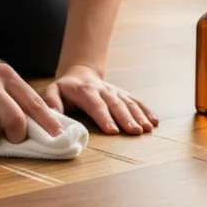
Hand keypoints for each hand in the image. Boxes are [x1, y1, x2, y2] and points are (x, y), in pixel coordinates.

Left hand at [43, 65, 157, 134]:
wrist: (80, 74)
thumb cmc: (65, 89)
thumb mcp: (52, 91)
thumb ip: (52, 102)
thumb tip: (55, 117)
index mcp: (86, 91)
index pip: (96, 105)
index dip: (105, 117)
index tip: (113, 130)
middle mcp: (103, 90)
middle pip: (116, 105)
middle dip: (127, 118)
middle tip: (135, 132)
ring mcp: (115, 91)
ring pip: (128, 103)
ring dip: (139, 116)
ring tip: (147, 129)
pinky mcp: (123, 94)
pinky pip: (136, 101)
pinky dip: (146, 110)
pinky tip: (154, 121)